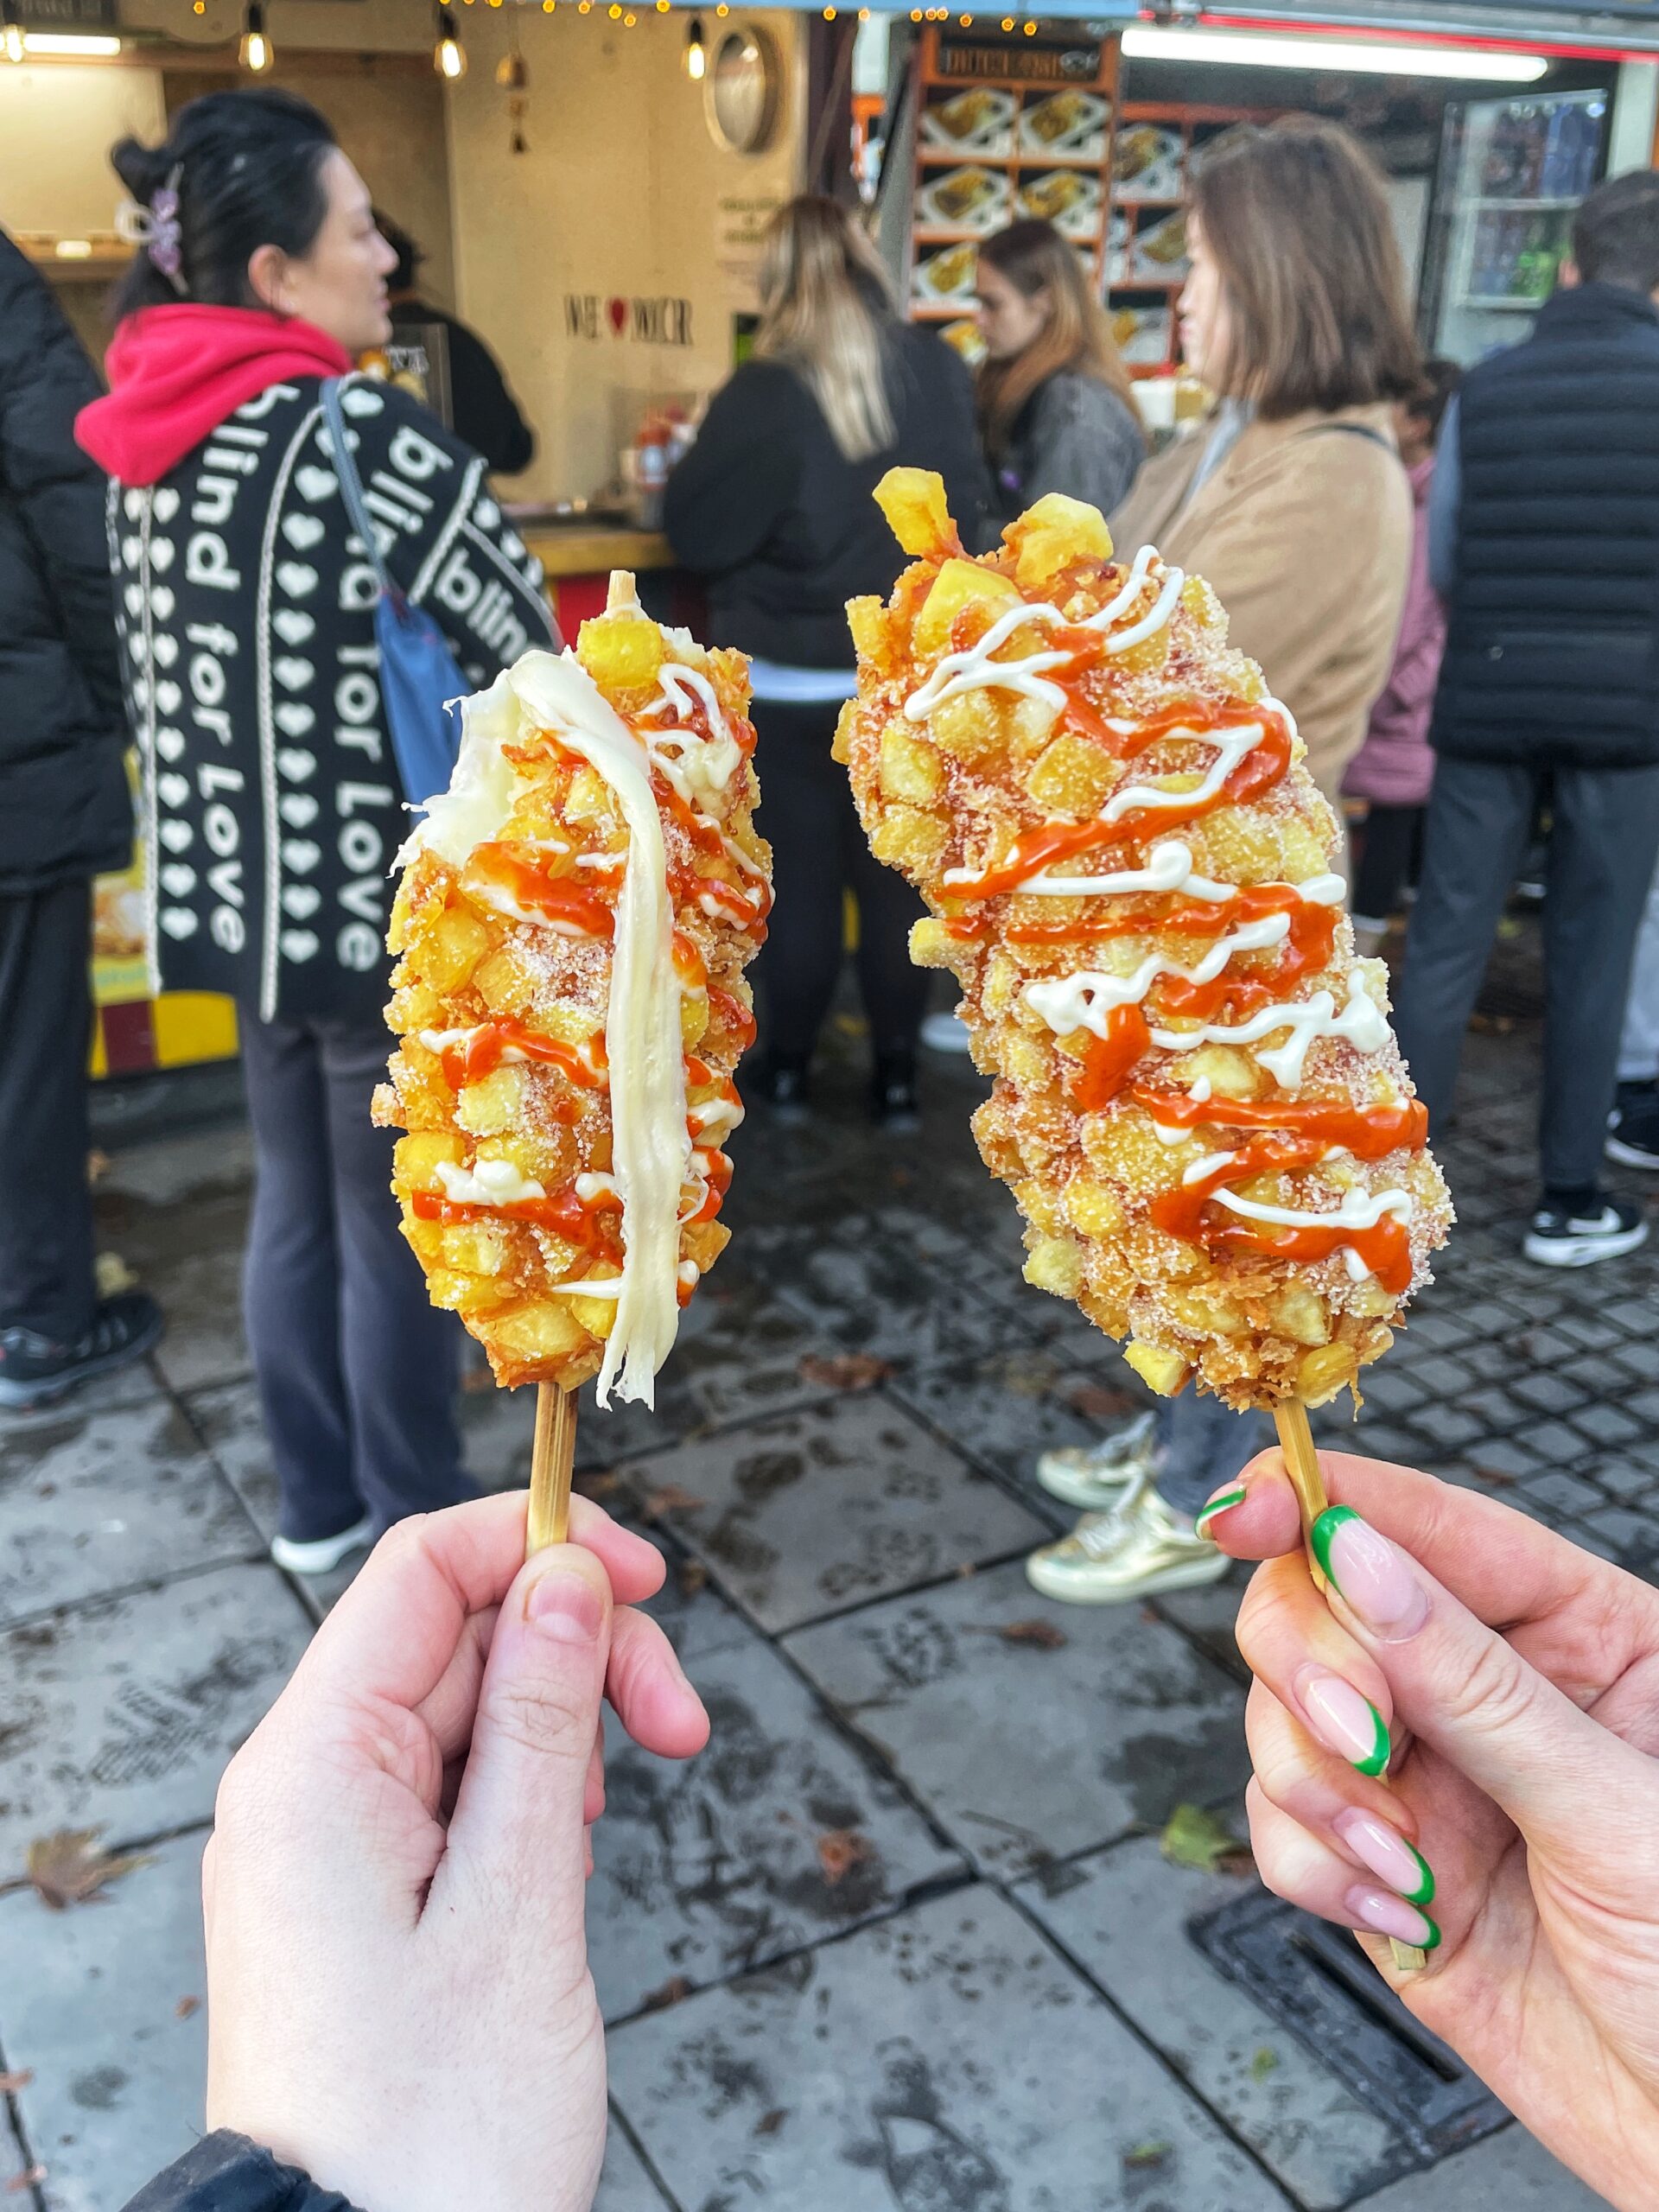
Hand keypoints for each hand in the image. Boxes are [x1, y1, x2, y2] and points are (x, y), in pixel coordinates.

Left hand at [202, 1492, 708, 2211]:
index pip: (421, 1569)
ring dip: (564, 1724)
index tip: (649, 1575)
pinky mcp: (365, 1888)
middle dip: (578, 1652)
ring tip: (614, 1812)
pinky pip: (455, 1784)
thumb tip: (566, 1574)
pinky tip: (569, 1844)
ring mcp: (332, 1837)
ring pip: (467, 1707)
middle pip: (458, 1634)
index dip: (539, 1542)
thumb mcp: (514, 1904)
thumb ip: (540, 1721)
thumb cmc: (427, 2131)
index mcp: (314, 1764)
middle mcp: (308, 1782)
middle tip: (678, 1725)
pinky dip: (530, 1790)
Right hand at [1205, 1450, 1658, 2211]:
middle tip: (1364, 1743)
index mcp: (1580, 1634)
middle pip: (1322, 1603)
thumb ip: (1477, 1684)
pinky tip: (1396, 1911)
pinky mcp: (1375, 1863)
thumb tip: (1361, 1558)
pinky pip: (1280, 1823)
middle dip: (1315, 1669)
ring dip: (1317, 1785)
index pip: (1432, 1525)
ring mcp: (1425, 1775)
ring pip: (1282, 1712)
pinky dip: (1313, 1866)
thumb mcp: (1613, 1812)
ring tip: (1402, 1865)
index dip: (1322, 1501)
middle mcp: (1485, 1689)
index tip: (1244, 1509)